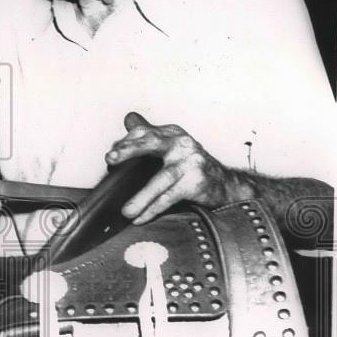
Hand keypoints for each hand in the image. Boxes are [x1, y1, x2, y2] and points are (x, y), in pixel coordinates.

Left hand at [106, 112, 250, 223]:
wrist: (225, 185)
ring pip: (161, 179)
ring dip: (141, 197)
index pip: (145, 132)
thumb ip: (150, 134)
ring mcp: (191, 162)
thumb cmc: (192, 166)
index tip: (110, 156)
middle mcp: (182, 144)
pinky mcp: (197, 181)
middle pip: (152, 143)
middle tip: (110, 159)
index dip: (125, 143)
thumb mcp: (172, 145)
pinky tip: (140, 218)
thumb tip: (129, 118)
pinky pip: (170, 197)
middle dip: (129, 150)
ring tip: (126, 211)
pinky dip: (153, 209)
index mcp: (172, 134)